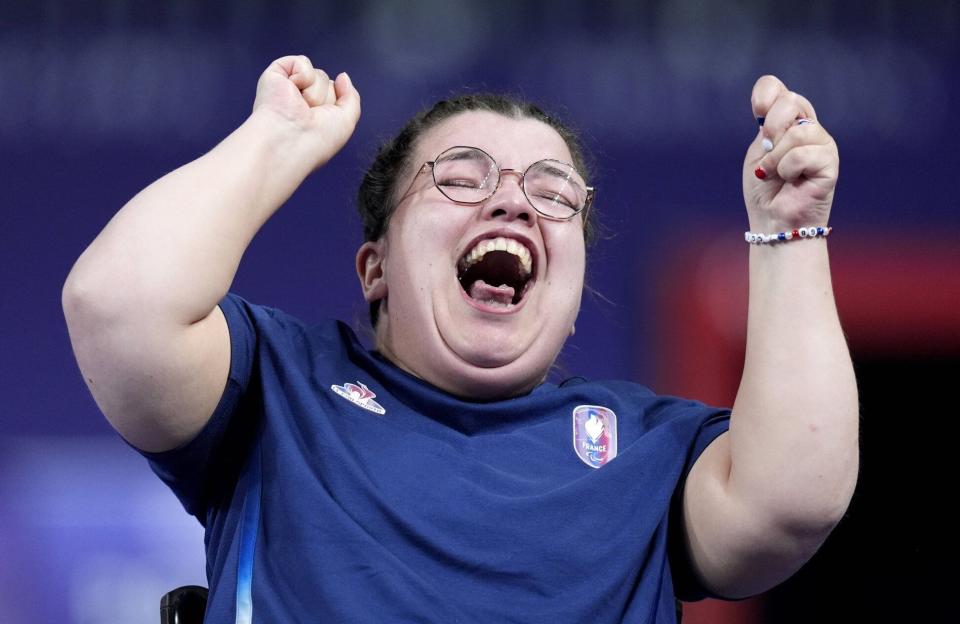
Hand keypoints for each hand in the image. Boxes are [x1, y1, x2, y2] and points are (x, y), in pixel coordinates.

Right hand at [252, 55, 361, 170]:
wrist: (290, 140)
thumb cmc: (315, 140)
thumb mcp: (346, 121)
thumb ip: (351, 97)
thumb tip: (343, 76)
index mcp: (314, 114)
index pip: (335, 94)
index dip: (335, 105)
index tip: (324, 124)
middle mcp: (300, 101)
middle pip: (328, 83)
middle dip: (327, 98)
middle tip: (310, 115)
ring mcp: (288, 88)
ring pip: (318, 74)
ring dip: (315, 93)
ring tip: (301, 107)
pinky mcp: (275, 75)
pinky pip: (302, 62)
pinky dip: (303, 77)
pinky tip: (292, 93)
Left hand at [743, 76, 838, 232]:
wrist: (773, 221)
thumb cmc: (765, 190)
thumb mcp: (759, 152)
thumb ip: (768, 126)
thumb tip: (777, 106)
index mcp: (788, 122)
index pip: (778, 89)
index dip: (765, 93)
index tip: (756, 111)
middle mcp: (808, 127)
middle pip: (790, 101)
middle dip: (771, 127)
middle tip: (766, 150)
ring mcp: (822, 143)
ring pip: (798, 132)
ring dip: (777, 158)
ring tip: (776, 174)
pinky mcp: (830, 162)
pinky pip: (802, 154)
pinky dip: (787, 170)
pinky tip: (792, 181)